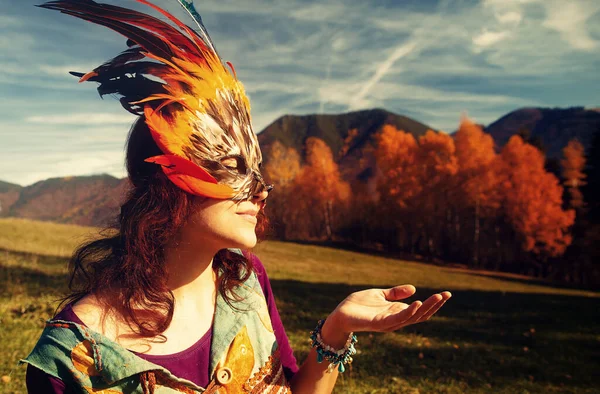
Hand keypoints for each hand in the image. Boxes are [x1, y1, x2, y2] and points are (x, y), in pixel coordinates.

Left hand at [323, 285, 450, 341]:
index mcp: (397, 312)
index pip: (420, 310)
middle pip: (421, 315)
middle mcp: (396, 319)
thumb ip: (395, 293)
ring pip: (412, 317)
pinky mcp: (379, 323)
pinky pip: (398, 318)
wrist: (340, 314)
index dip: (434, 303)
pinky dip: (409, 312)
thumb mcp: (380, 294)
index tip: (447, 294)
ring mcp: (389, 323)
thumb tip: (414, 289)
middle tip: (446, 295)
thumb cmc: (358, 305)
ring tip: (437, 298)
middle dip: (434, 305)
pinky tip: (417, 302)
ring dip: (426, 308)